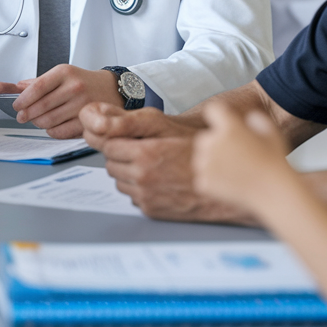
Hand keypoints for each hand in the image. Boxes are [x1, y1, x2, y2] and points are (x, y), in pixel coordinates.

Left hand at [14, 65, 119, 137]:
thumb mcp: (63, 74)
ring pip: (49, 121)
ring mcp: (82, 105)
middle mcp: (74, 88)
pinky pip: (61, 132)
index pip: (37, 88)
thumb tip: (19, 87)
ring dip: (38, 123)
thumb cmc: (85, 82)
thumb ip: (40, 81)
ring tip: (37, 120)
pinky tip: (51, 127)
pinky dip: (51, 131)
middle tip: (22, 116)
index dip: (23, 99)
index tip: (17, 105)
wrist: (111, 88)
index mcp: (65, 73)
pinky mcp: (87, 120)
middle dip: (27, 114)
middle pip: (41, 106)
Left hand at [80, 102, 246, 222]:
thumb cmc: (199, 154)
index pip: (108, 146)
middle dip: (121, 157)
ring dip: (128, 173)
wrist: (223, 185)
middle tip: (140, 151)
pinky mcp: (150, 209)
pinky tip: (157, 181)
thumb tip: (103, 117)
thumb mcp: (167, 128)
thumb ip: (132, 123)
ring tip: (151, 166)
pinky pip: (132, 196)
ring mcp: (145, 195)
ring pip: (119, 181)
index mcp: (146, 154)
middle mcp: (142, 177)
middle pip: (111, 164)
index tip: (125, 139)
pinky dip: (139, 189)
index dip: (116, 141)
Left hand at [192, 103, 293, 212]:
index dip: (219, 115)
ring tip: (235, 172)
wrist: (275, 193)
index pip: (213, 110)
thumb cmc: (275, 162)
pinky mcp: (204, 182)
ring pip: (201, 158)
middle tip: (235, 156)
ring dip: (212, 163)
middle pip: (204, 138)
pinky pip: (203, 177)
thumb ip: (257, 120)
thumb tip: (247, 118)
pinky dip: (213, 181)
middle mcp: (214, 143)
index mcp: (230, 128)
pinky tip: (231, 184)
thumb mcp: (272, 134)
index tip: (224, 123)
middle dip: (215, 144)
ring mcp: (207, 164)